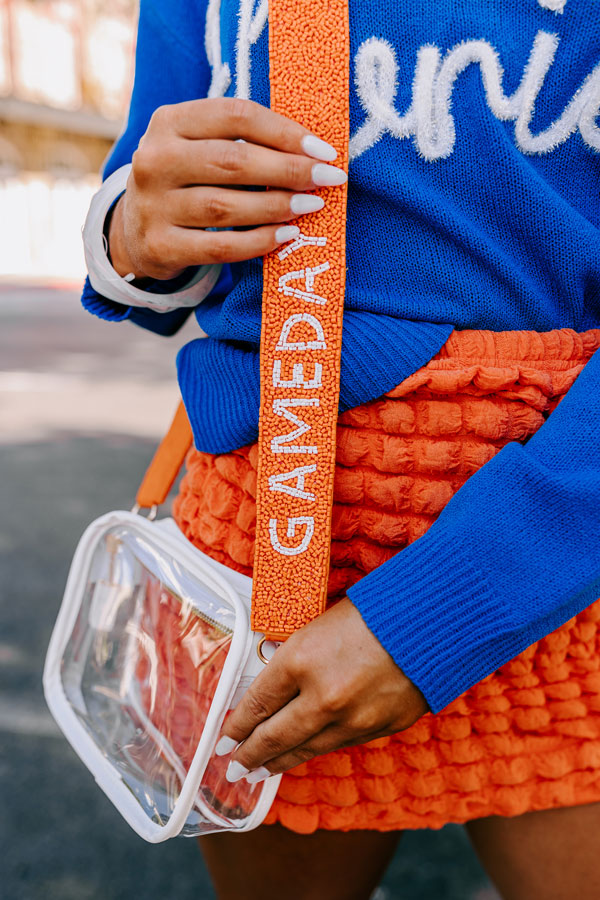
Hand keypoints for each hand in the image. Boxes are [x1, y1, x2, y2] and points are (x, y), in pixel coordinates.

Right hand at [107, 97, 346, 280]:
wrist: (134, 229)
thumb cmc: (185, 179)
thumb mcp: (199, 146)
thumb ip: (241, 141)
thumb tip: (312, 151)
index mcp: (168, 121)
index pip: (236, 116)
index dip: (285, 132)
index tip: (324, 150)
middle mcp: (155, 160)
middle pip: (234, 161)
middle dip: (289, 170)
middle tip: (327, 179)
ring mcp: (154, 205)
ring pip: (227, 206)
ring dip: (277, 206)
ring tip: (310, 205)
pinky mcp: (161, 246)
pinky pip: (221, 246)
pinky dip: (259, 241)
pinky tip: (286, 235)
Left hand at [215, 597, 428, 783]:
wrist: (434, 621)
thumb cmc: (374, 610)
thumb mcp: (320, 625)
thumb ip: (296, 659)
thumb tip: (274, 687)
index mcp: (300, 659)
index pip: (257, 702)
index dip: (236, 724)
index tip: (223, 736)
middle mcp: (322, 696)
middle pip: (274, 736)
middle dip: (249, 754)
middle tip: (233, 766)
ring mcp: (352, 719)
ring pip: (305, 750)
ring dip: (279, 762)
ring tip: (260, 771)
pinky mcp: (379, 729)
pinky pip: (338, 745)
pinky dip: (315, 752)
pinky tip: (305, 754)